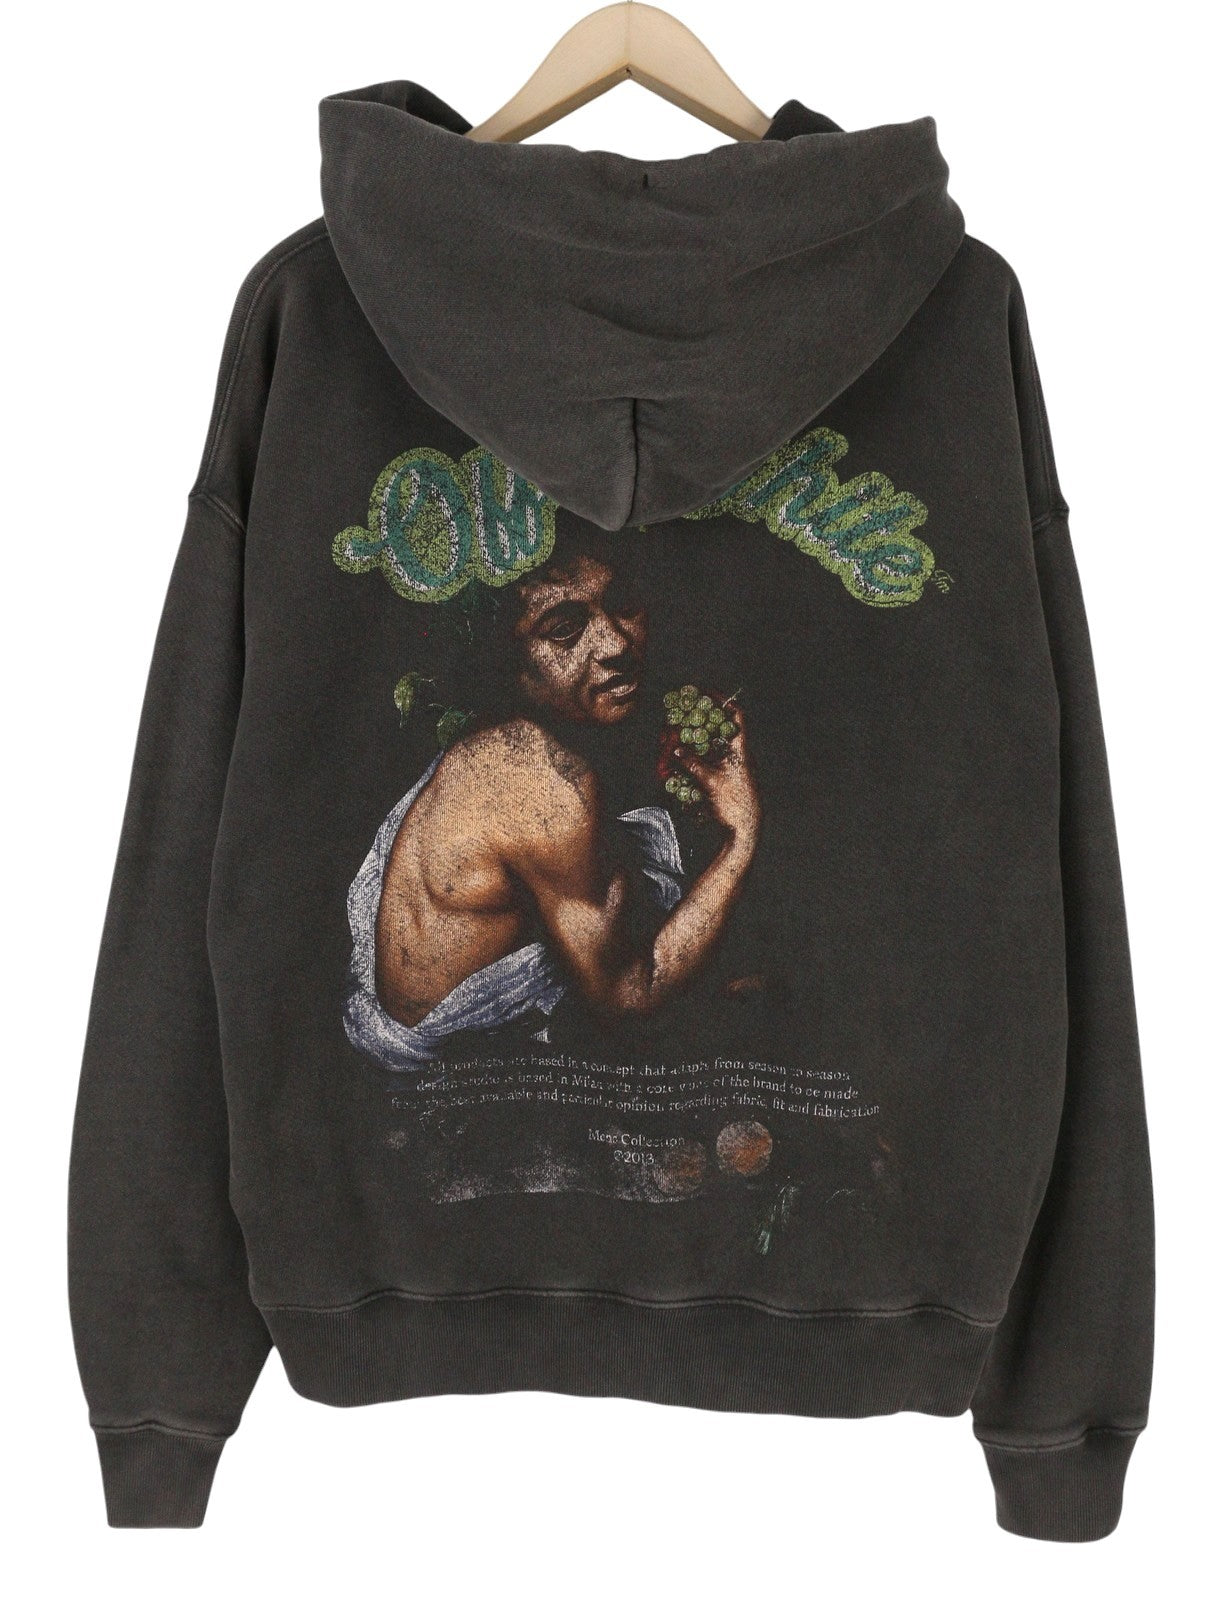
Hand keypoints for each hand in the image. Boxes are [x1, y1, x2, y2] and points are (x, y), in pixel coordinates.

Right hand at [674, 704, 760, 845]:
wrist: (744, 830)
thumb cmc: (733, 804)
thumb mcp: (710, 782)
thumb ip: (692, 764)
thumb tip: (676, 749)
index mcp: (740, 749)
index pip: (735, 715)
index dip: (721, 700)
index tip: (703, 692)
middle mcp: (736, 754)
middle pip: (716, 728)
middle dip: (696, 722)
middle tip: (677, 720)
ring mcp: (729, 766)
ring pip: (708, 745)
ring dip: (691, 741)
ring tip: (671, 740)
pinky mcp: (722, 778)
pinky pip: (705, 761)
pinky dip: (691, 758)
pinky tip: (677, 761)